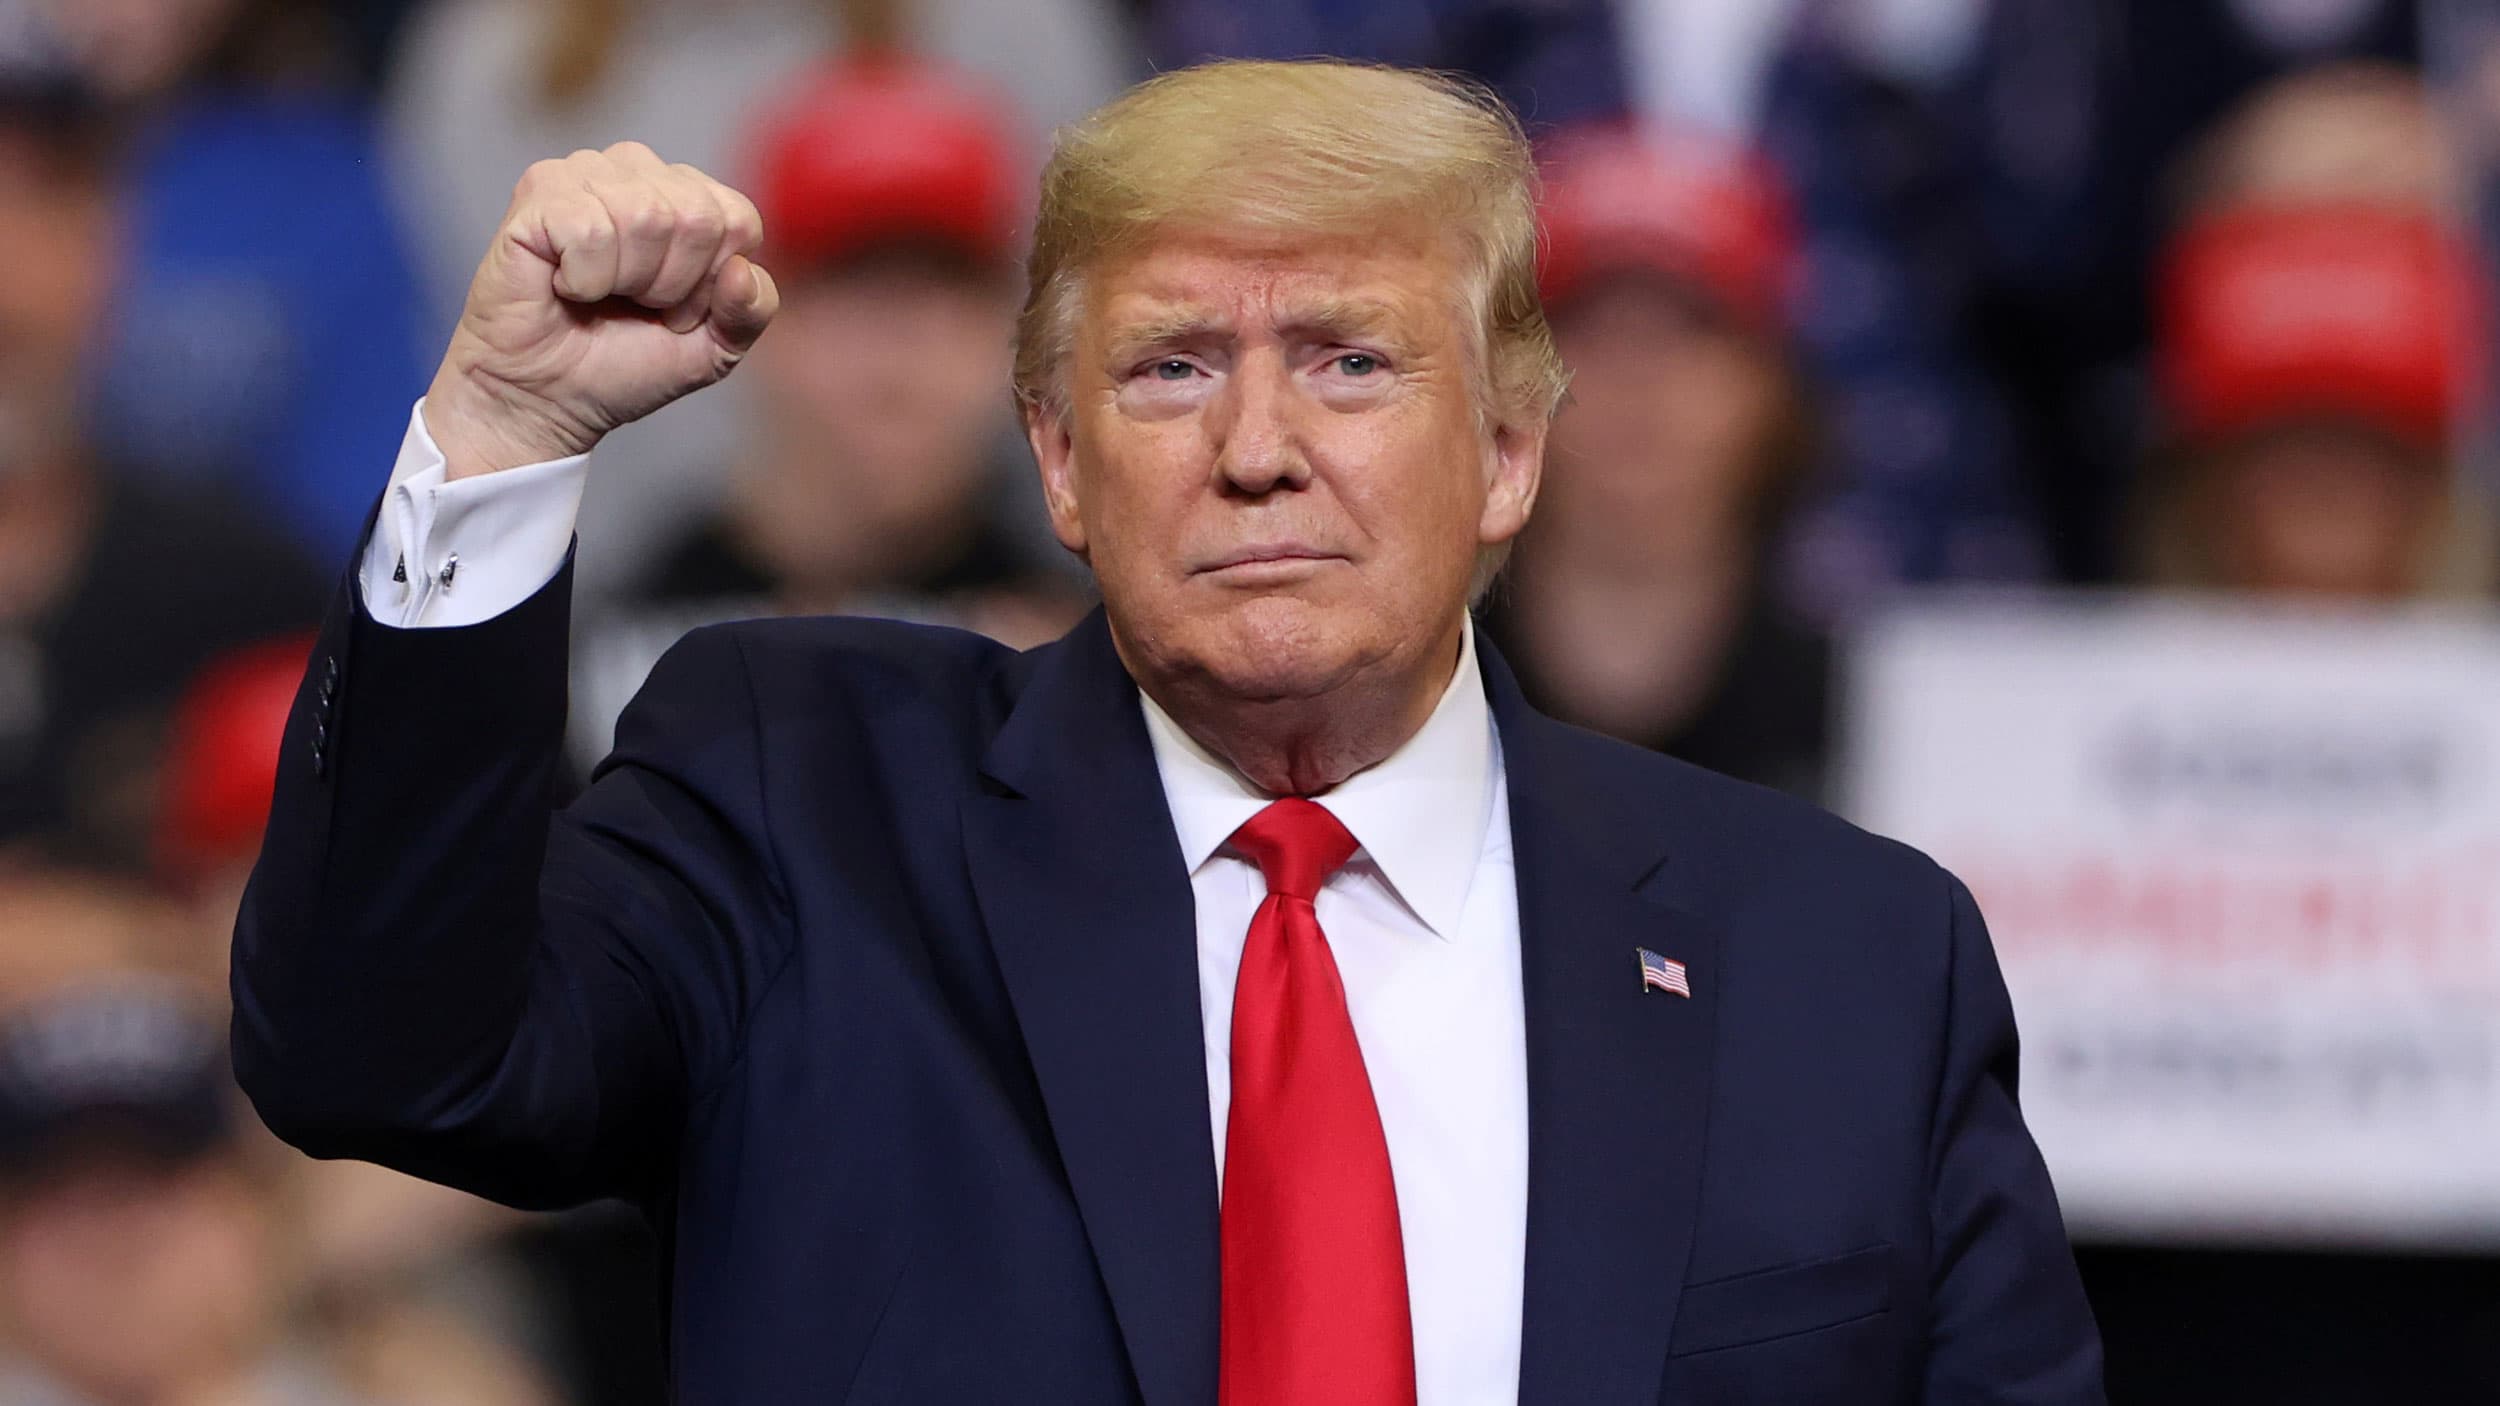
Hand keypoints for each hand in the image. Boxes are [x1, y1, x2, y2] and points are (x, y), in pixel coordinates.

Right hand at [423, 142, 781, 478]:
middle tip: (632, 305)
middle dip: (672, 284)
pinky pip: (590, 228)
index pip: (737, 220)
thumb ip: (751, 311)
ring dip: (627, 280)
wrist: (545, 398)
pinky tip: (565, 285)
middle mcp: (638, 171)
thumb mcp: (713, 349)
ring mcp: (586, 174)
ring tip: (599, 295)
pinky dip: (584, 278)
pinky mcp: (539, 193)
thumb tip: (743, 269)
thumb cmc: (624, 365)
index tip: (673, 310)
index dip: (711, 284)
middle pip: (697, 216)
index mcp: (687, 196)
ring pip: (646, 214)